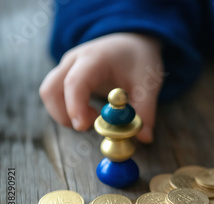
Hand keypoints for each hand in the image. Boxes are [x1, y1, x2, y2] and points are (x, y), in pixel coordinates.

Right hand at [40, 33, 163, 142]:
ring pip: (50, 94)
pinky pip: (56, 96)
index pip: (75, 82)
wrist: (133, 41)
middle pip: (51, 89)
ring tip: (95, 117)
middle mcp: (73, 61)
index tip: (83, 126)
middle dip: (64, 114)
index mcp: (94, 58)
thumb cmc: (139, 59)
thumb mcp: (149, 83)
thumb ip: (145, 110)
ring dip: (65, 113)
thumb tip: (144, 138)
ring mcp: (66, 67)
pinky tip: (91, 112)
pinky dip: (68, 109)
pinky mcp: (66, 76)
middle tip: (88, 127)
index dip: (75, 106)